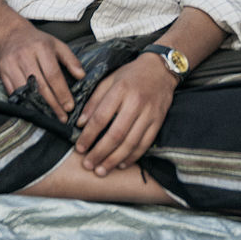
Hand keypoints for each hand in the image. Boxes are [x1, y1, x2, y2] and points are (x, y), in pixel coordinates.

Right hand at [0, 23, 84, 120]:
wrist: (10, 33)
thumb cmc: (37, 41)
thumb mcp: (57, 44)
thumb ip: (71, 60)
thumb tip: (81, 76)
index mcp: (41, 48)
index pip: (53, 74)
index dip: (62, 92)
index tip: (69, 106)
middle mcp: (25, 56)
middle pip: (40, 85)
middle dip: (53, 104)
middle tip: (62, 117)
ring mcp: (11, 65)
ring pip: (26, 91)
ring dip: (38, 106)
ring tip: (49, 117)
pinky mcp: (2, 73)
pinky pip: (13, 92)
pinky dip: (24, 103)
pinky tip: (33, 110)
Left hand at [73, 54, 176, 175]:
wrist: (161, 69)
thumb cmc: (131, 75)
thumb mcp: (109, 80)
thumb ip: (94, 101)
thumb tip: (80, 123)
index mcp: (120, 90)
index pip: (101, 117)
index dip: (88, 135)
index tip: (79, 148)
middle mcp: (136, 102)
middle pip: (116, 134)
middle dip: (100, 153)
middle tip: (88, 165)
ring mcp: (149, 113)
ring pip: (131, 142)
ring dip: (114, 159)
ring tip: (102, 170)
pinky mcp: (158, 121)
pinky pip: (145, 143)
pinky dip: (133, 156)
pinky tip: (122, 164)